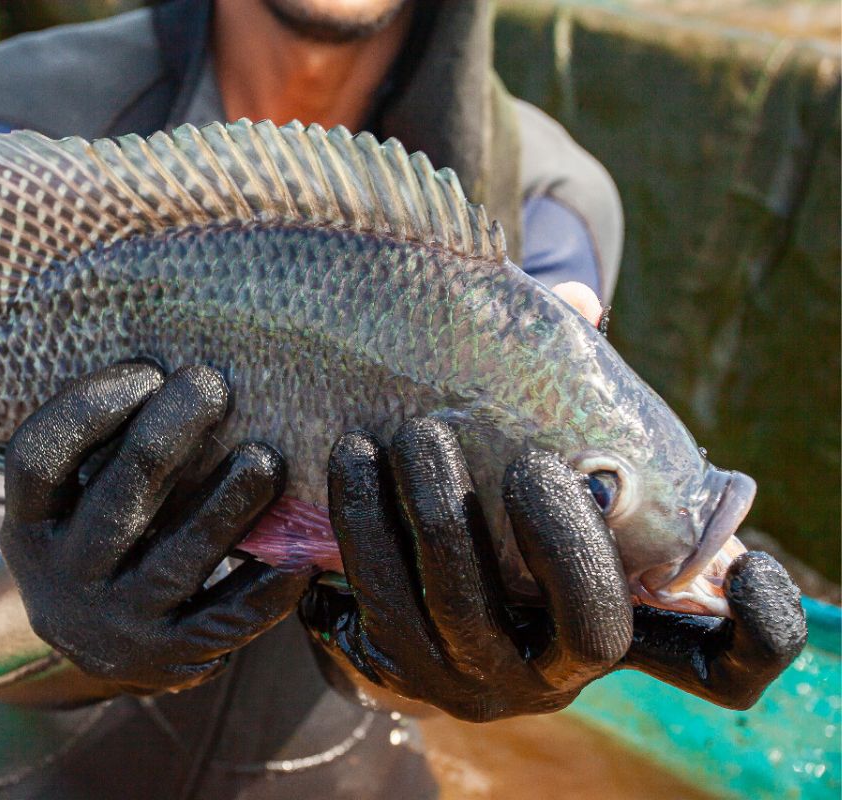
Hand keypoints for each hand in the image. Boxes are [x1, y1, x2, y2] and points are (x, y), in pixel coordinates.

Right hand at [0, 362, 307, 694]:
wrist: (98, 649)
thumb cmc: (100, 537)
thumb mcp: (72, 500)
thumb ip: (100, 445)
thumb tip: (169, 357)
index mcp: (30, 525)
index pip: (38, 459)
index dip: (87, 409)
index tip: (147, 369)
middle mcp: (64, 577)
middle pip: (115, 499)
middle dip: (167, 436)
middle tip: (212, 385)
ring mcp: (117, 622)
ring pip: (176, 560)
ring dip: (226, 505)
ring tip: (266, 458)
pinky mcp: (171, 657)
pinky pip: (224, 622)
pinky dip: (266, 590)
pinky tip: (303, 557)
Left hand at [299, 418, 805, 720]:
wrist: (392, 587)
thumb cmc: (489, 511)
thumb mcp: (537, 463)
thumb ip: (567, 394)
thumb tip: (575, 300)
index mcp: (614, 624)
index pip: (724, 667)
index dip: (755, 632)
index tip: (745, 564)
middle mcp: (553, 672)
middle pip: (587, 627)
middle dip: (561, 537)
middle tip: (495, 449)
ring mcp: (471, 680)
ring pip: (455, 616)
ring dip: (428, 520)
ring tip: (389, 438)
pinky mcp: (393, 671)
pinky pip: (373, 613)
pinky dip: (357, 533)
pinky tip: (346, 462)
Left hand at [300, 418, 632, 720]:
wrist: (455, 635)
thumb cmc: (540, 563)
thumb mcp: (578, 556)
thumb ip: (601, 524)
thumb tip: (619, 458)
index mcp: (571, 658)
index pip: (588, 628)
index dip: (565, 550)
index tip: (536, 463)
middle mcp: (503, 685)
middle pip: (462, 604)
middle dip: (439, 508)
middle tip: (423, 431)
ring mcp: (432, 679)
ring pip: (391, 601)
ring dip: (369, 513)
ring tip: (357, 445)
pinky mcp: (374, 663)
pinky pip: (341, 599)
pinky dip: (341, 531)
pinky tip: (330, 474)